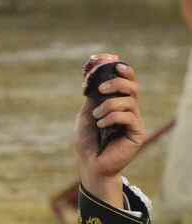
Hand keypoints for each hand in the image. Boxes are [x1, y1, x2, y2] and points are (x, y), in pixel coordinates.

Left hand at [74, 63, 145, 207]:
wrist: (89, 164)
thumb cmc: (87, 140)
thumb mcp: (86, 112)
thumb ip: (93, 94)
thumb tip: (94, 70)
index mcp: (116, 101)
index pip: (124, 79)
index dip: (117, 67)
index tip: (105, 60)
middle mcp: (128, 108)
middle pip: (132, 85)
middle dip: (116, 82)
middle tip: (100, 89)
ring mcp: (133, 120)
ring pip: (129, 100)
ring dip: (109, 105)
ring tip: (96, 116)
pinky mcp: (136, 132)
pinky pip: (128, 116)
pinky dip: (112, 117)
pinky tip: (102, 126)